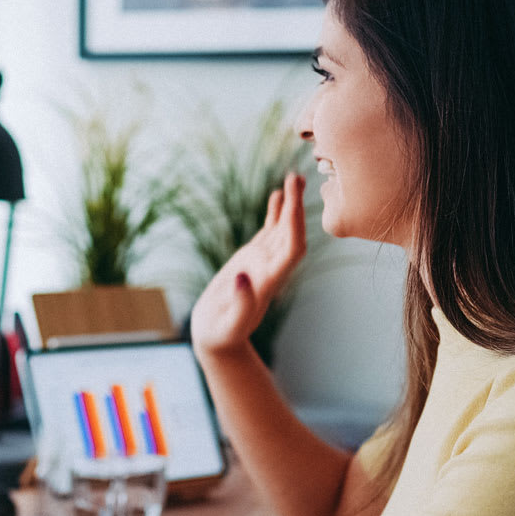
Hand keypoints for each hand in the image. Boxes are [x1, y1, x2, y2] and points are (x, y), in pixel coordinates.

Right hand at [190, 172, 305, 358]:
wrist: (217, 339)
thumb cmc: (219, 335)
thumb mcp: (226, 324)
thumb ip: (238, 303)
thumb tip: (242, 276)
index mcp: (270, 282)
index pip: (292, 250)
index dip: (296, 224)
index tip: (294, 200)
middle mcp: (272, 269)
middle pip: (293, 234)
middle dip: (297, 207)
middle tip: (297, 177)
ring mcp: (264, 263)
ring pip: (283, 229)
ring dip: (290, 205)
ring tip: (293, 177)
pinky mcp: (252, 259)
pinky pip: (269, 233)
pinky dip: (275, 214)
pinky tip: (277, 194)